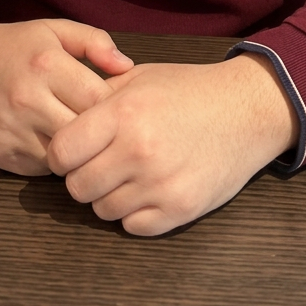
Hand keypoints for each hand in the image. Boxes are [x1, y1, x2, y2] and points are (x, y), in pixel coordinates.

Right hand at [0, 7, 133, 174]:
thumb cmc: (12, 46)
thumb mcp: (53, 30)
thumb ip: (94, 42)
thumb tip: (127, 67)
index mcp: (47, 65)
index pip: (100, 100)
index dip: (114, 108)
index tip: (118, 108)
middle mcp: (29, 100)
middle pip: (85, 134)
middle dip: (100, 134)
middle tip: (105, 129)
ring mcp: (13, 132)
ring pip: (65, 158)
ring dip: (77, 152)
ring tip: (80, 138)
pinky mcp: (1, 156)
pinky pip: (42, 169)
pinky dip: (52, 161)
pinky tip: (51, 141)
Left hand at [47, 53, 299, 235]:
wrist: (246, 110)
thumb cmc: (188, 90)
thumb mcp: (138, 78)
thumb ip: (97, 97)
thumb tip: (59, 117)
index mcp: (123, 113)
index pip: (60, 152)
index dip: (60, 153)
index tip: (71, 150)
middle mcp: (138, 150)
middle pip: (77, 187)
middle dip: (82, 176)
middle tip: (100, 163)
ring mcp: (160, 184)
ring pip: (102, 210)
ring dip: (108, 196)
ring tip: (127, 174)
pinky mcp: (181, 209)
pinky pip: (133, 227)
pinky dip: (134, 213)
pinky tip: (146, 190)